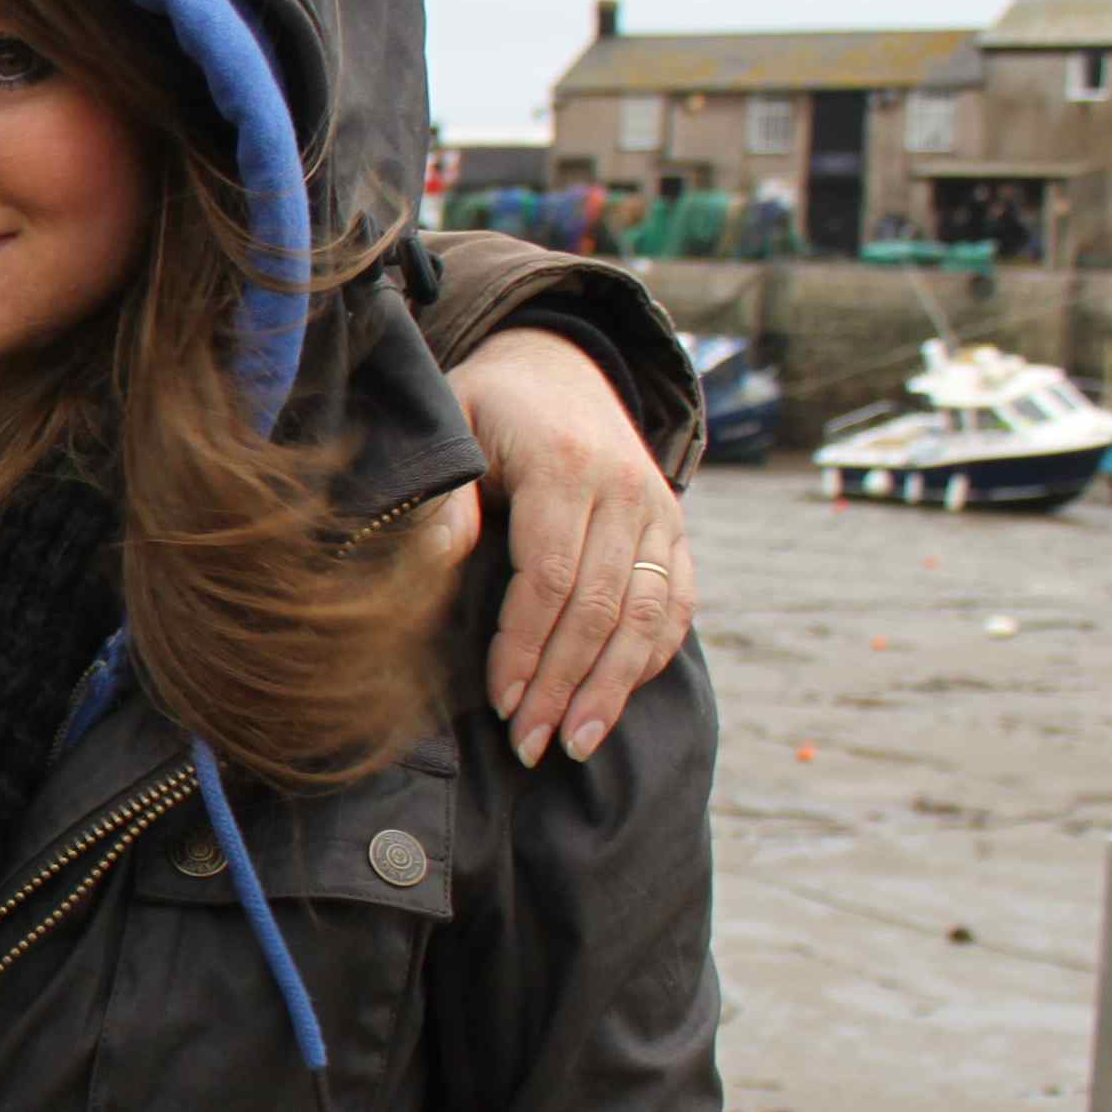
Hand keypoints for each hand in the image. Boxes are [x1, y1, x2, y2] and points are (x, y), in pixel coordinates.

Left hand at [442, 328, 694, 767]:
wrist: (557, 365)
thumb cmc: (486, 407)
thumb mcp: (450, 426)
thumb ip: (447, 500)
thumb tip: (435, 572)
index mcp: (565, 464)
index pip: (550, 575)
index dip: (526, 646)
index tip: (500, 703)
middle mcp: (626, 489)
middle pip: (602, 608)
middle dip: (565, 685)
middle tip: (531, 746)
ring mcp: (660, 509)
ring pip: (647, 615)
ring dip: (612, 688)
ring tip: (576, 745)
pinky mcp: (676, 528)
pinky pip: (676, 604)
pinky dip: (650, 656)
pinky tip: (616, 699)